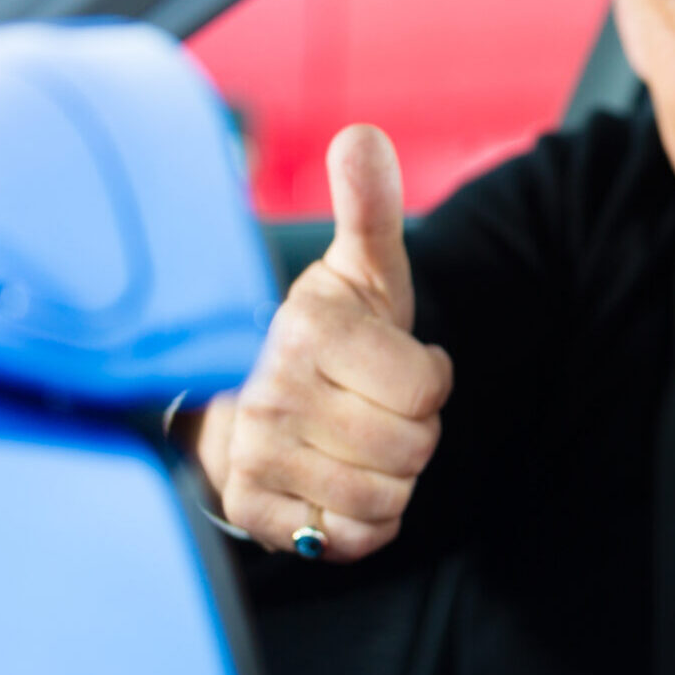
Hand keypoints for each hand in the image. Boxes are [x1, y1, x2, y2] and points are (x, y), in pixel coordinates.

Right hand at [181, 125, 453, 561]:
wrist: (245, 397)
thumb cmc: (329, 335)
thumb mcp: (359, 270)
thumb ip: (369, 208)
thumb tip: (362, 137)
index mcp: (307, 331)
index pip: (428, 389)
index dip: (430, 380)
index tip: (395, 364)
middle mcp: (271, 396)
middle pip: (414, 447)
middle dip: (414, 431)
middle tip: (374, 406)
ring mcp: (256, 457)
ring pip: (387, 496)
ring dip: (392, 476)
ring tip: (357, 442)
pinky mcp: (253, 510)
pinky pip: (351, 538)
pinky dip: (365, 522)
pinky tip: (341, 483)